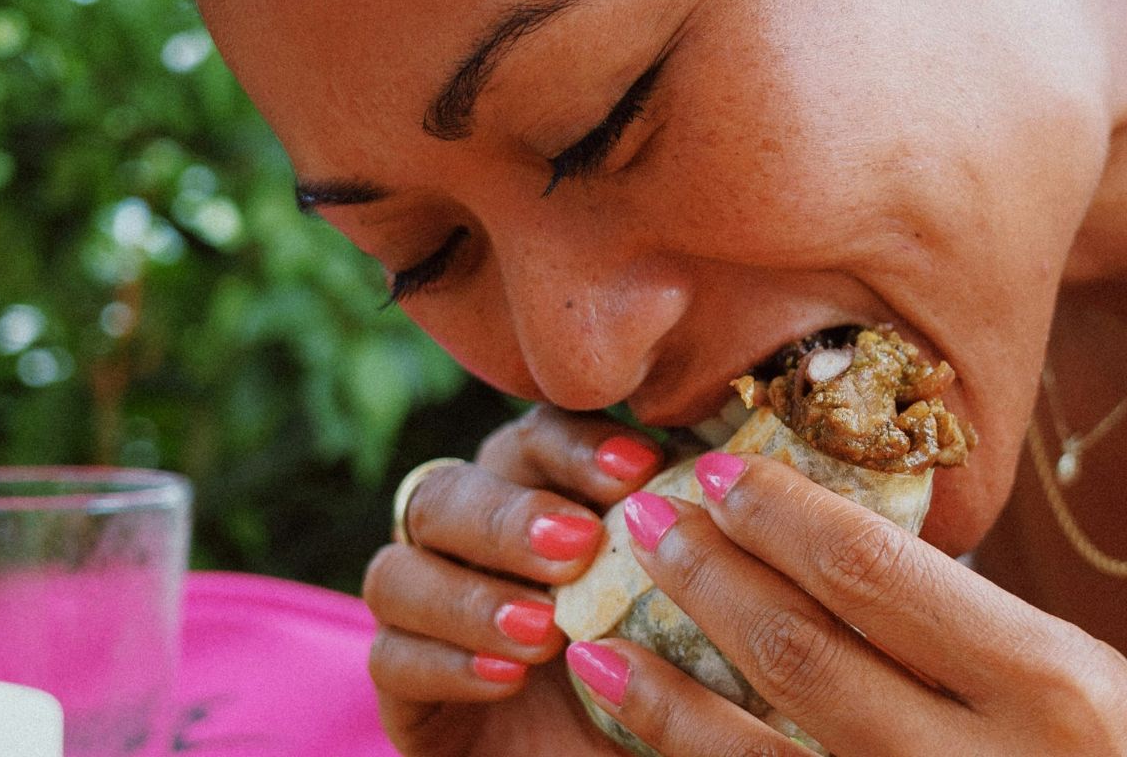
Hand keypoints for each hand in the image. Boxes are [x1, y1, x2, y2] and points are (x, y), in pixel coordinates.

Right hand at [361, 406, 665, 756]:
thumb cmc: (674, 679)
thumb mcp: (694, 610)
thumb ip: (691, 543)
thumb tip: (736, 473)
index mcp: (542, 498)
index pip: (537, 438)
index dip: (578, 445)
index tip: (640, 468)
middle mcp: (472, 544)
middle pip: (452, 491)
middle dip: (513, 516)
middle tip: (579, 546)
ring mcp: (426, 613)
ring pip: (398, 570)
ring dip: (471, 595)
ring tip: (544, 629)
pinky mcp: (403, 687)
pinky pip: (390, 659)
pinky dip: (447, 662)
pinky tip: (508, 679)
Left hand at [568, 454, 1126, 755]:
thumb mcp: (1094, 684)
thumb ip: (976, 629)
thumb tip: (836, 553)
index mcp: (1052, 682)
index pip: (880, 573)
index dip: (781, 517)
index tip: (720, 474)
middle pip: (804, 653)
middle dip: (708, 581)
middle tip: (646, 524)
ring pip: (762, 755)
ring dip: (665, 695)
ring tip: (594, 641)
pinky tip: (640, 743)